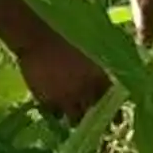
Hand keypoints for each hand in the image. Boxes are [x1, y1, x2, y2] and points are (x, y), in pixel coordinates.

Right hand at [0, 0, 109, 121]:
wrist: (37, 36)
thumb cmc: (66, 33)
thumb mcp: (91, 47)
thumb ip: (102, 63)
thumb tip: (112, 71)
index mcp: (98, 77)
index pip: (112, 102)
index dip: (114, 112)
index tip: (115, 118)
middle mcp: (85, 91)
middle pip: (93, 115)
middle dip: (93, 117)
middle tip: (91, 118)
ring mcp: (65, 99)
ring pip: (74, 120)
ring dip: (74, 116)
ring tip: (72, 113)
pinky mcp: (47, 102)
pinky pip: (54, 115)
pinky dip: (56, 112)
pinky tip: (55, 105)